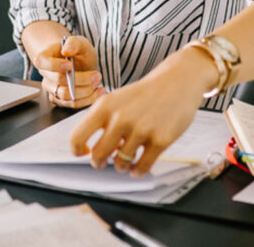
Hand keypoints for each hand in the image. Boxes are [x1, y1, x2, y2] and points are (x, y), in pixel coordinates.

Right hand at [34, 35, 103, 107]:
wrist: (83, 63)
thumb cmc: (78, 51)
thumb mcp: (80, 42)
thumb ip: (74, 43)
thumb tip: (67, 50)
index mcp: (45, 57)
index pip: (42, 62)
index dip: (55, 65)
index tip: (71, 65)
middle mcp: (46, 75)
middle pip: (58, 81)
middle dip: (80, 79)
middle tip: (96, 75)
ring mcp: (52, 89)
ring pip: (66, 96)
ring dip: (85, 91)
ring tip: (98, 82)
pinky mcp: (61, 100)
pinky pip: (73, 104)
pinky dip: (88, 99)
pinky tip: (99, 91)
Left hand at [68, 50, 213, 176]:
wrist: (177, 81)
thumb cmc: (145, 94)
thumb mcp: (117, 99)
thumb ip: (101, 120)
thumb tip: (87, 148)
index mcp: (105, 106)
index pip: (78, 136)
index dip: (76, 150)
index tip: (82, 153)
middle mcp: (121, 118)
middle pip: (98, 155)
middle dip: (99, 163)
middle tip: (103, 162)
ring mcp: (141, 129)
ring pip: (120, 163)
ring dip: (121, 166)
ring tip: (125, 161)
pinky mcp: (161, 140)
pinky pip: (142, 167)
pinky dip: (137, 172)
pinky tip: (137, 168)